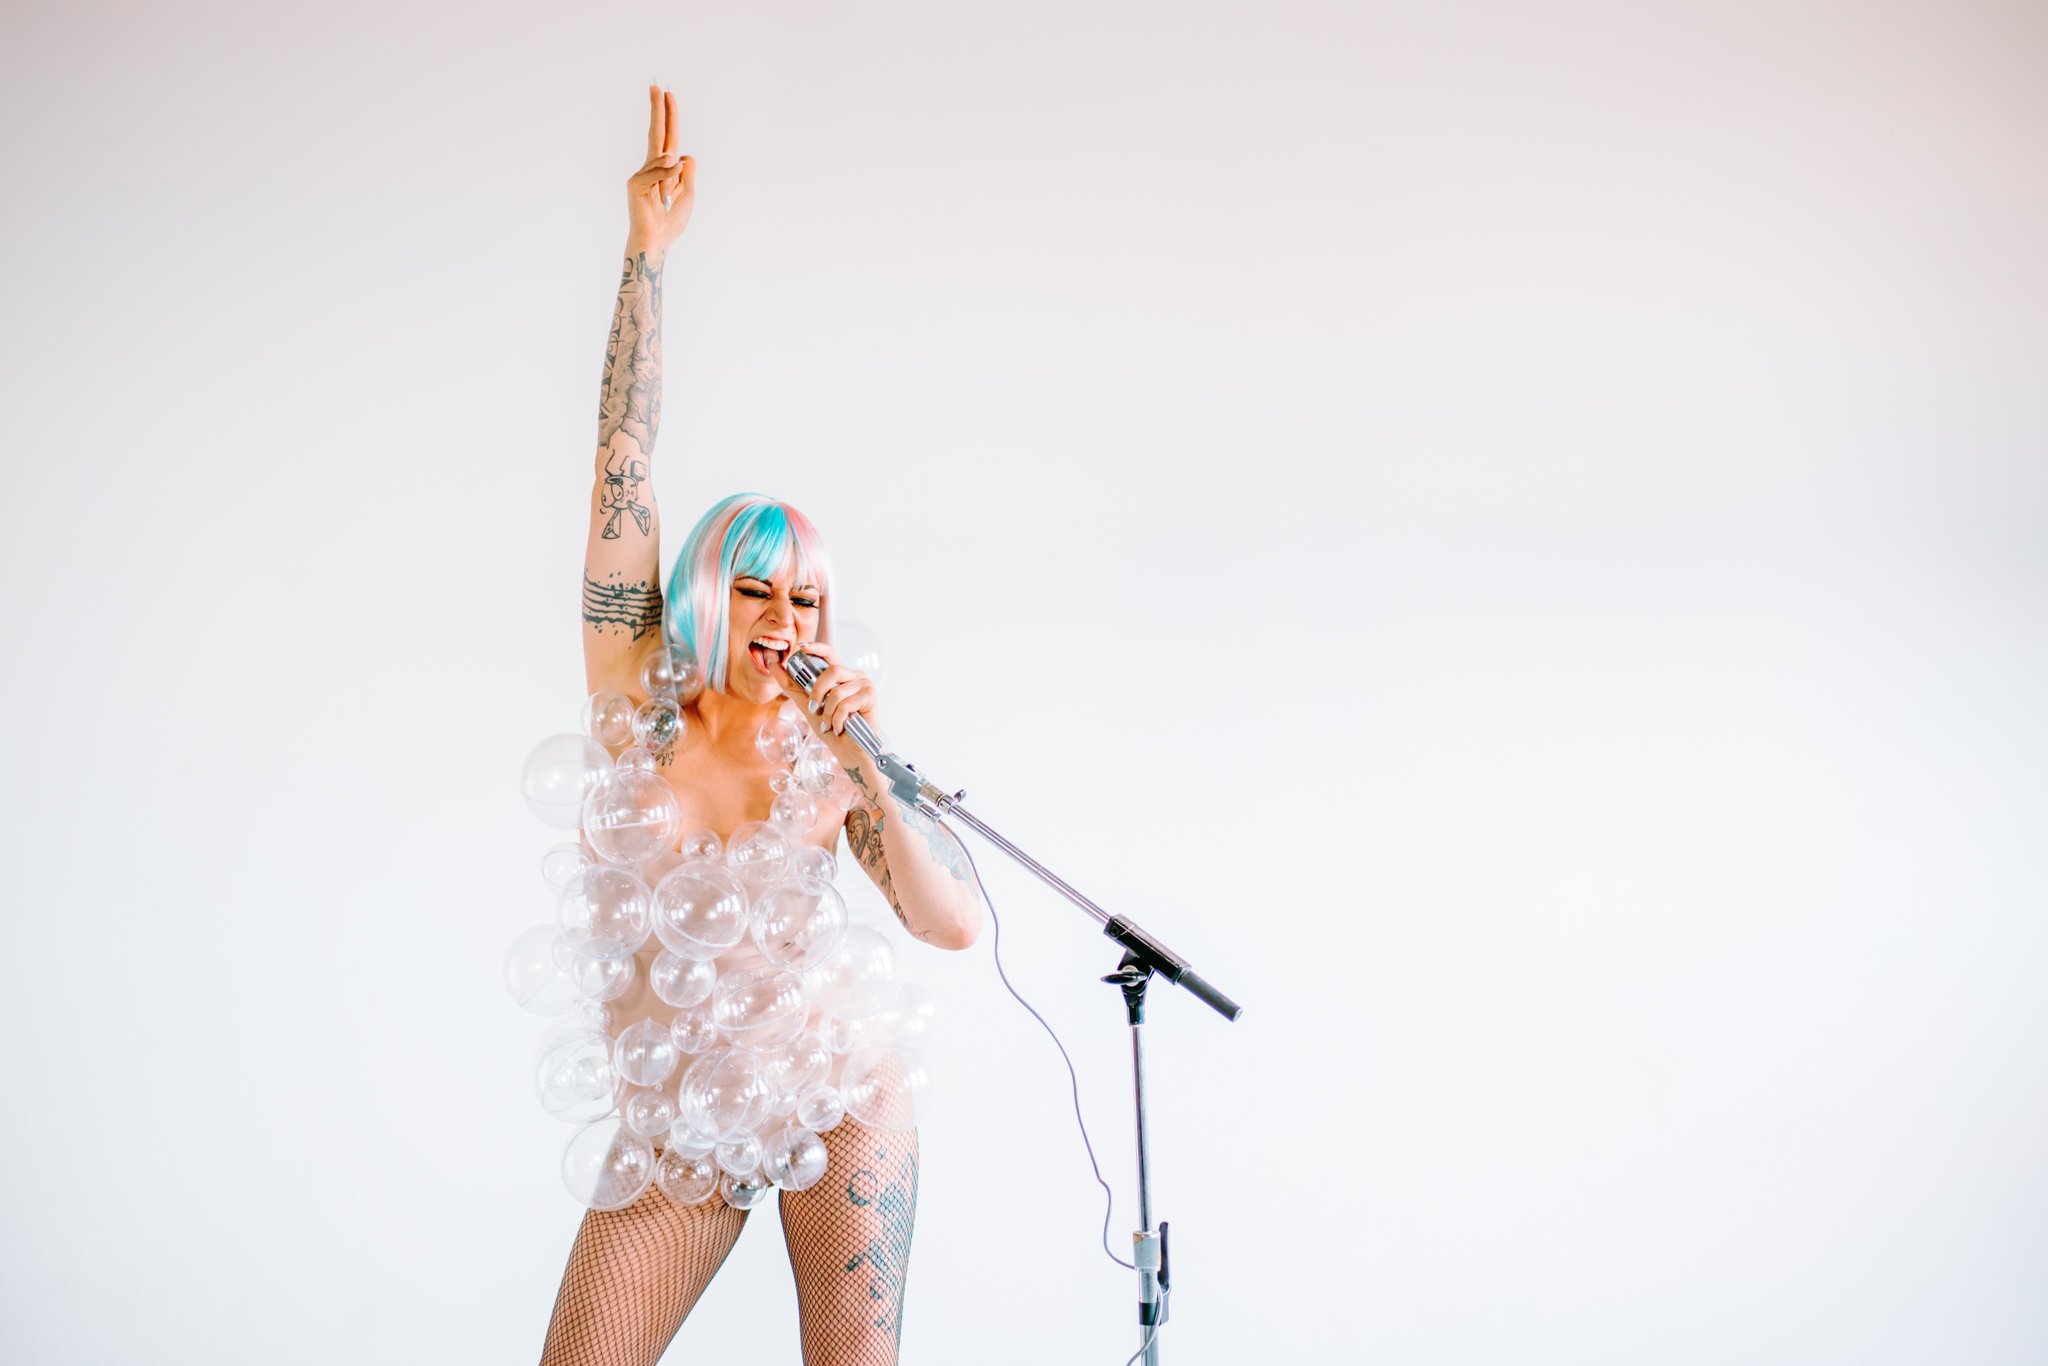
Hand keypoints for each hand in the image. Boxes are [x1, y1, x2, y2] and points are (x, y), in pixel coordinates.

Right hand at [626, 84, 694, 252]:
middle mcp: (652, 167)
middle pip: (657, 133)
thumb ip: (687, 171)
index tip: (667, 94)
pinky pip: (656, 173)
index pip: (668, 136)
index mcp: (665, 168)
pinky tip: (667, 191)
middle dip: (659, 110)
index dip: (669, 116)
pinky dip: (666, 178)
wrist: (658, 240)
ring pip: (664, 160)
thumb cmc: (671, 220)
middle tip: (657, 86)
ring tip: (668, 201)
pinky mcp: (635, 183)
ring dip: (673, 182)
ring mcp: (642, 174)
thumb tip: (683, 155)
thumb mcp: (689, 192)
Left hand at [774, 640, 881, 748]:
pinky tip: (840, 727)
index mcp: (840, 675)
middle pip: (833, 670)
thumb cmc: (832, 727)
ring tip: (829, 725)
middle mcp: (854, 676)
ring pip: (837, 691)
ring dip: (828, 713)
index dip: (816, 648)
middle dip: (817, 692)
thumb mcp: (807, 705)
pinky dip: (838, 720)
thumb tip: (773, 665)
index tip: (801, 648)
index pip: (829, 653)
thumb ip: (792, 685)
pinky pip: (846, 704)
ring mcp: (865, 684)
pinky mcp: (871, 696)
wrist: (848, 750)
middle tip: (813, 708)